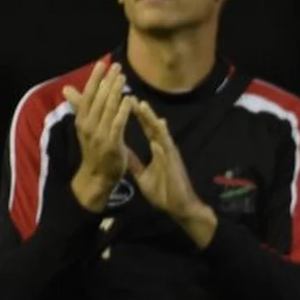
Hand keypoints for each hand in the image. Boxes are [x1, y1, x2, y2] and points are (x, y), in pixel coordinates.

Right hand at [64, 61, 133, 211]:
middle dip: (107, 81)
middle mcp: (87, 125)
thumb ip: (81, 107)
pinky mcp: (110, 143)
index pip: (88, 94)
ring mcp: (98, 134)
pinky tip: (130, 100)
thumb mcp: (86, 126)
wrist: (96, 176)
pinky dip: (122, 111)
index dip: (95, 78)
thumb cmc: (95, 149)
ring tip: (123, 77)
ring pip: (107, 108)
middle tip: (117, 66)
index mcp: (82, 119)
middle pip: (98, 98)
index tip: (102, 63)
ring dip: (115, 91)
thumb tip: (67, 88)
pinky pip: (117, 124)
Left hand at [127, 99, 216, 246]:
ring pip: (157, 129)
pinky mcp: (174, 158)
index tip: (121, 100)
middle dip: (138, 109)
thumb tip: (124, 150)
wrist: (178, 206)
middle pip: (148, 123)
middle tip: (126, 93)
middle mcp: (162, 145)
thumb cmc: (163, 192)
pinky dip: (162, 132)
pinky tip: (157, 121)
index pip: (142, 127)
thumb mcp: (142, 176)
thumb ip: (135, 162)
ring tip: (139, 103)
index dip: (132, 114)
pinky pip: (167, 143)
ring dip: (149, 116)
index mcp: (156, 149)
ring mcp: (169, 151)